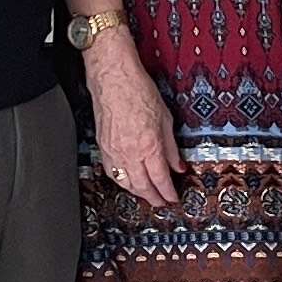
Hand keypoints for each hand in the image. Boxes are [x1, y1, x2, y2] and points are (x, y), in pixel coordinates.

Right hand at [86, 32, 181, 209]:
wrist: (114, 79)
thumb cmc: (138, 91)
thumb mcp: (166, 119)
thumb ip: (171, 147)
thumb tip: (177, 165)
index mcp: (148, 145)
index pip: (160, 179)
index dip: (168, 193)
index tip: (174, 198)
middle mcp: (129, 152)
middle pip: (142, 186)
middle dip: (154, 198)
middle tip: (162, 203)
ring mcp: (113, 151)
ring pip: (125, 183)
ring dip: (138, 193)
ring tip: (148, 195)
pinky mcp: (103, 147)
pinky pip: (112, 172)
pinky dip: (122, 181)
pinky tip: (128, 182)